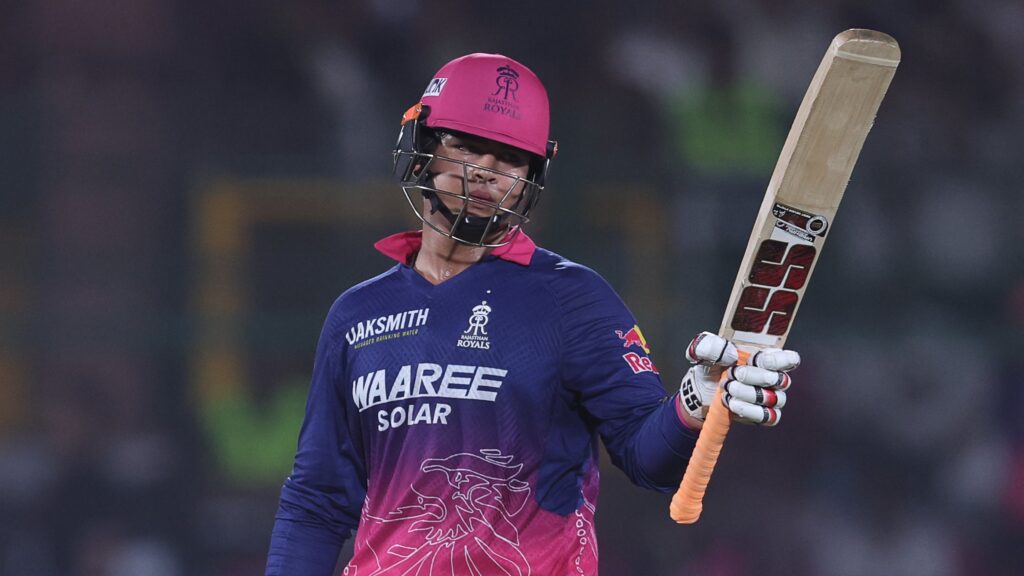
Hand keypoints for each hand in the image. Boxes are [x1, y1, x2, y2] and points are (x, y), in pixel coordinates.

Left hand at [678, 332, 799, 425]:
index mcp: (764, 357)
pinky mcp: (763, 415)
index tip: (760, 360)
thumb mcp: (704, 352)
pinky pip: (767, 416)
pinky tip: (733, 404)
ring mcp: (770, 398)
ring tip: (728, 389)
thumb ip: (712, 346)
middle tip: (733, 374)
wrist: (699, 394)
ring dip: (748, 394)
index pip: (788, 359)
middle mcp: (772, 377)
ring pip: (773, 398)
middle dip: (754, 376)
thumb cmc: (710, 368)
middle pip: (779, 379)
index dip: (780, 360)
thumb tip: (730, 353)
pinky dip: (749, 411)